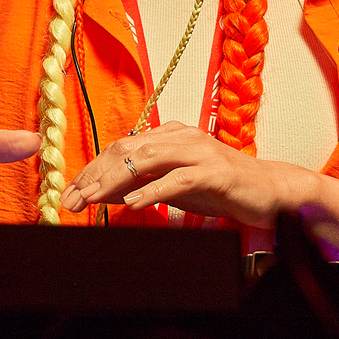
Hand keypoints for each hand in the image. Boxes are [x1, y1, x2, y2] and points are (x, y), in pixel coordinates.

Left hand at [58, 121, 306, 227]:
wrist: (269, 190)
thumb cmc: (220, 187)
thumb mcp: (173, 186)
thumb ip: (140, 184)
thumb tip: (99, 193)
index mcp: (172, 134)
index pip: (122, 146)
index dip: (92, 168)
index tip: (68, 193)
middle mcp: (183, 136)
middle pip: (128, 148)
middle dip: (95, 174)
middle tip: (71, 199)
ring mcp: (200, 151)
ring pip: (148, 158)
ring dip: (115, 181)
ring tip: (91, 200)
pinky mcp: (215, 171)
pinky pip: (178, 178)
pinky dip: (153, 190)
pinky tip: (133, 204)